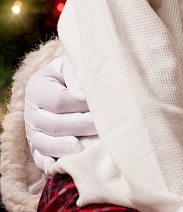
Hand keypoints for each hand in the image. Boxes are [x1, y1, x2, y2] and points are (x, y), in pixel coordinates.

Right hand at [25, 55, 95, 173]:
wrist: (57, 82)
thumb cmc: (68, 73)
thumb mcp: (69, 65)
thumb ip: (75, 75)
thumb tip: (83, 95)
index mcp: (37, 88)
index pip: (58, 101)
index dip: (79, 105)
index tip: (99, 105)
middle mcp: (30, 111)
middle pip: (54, 124)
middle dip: (80, 127)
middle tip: (102, 128)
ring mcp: (31, 131)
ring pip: (46, 144)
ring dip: (68, 148)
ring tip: (87, 149)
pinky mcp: (34, 147)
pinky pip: (39, 159)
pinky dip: (51, 165)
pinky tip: (66, 166)